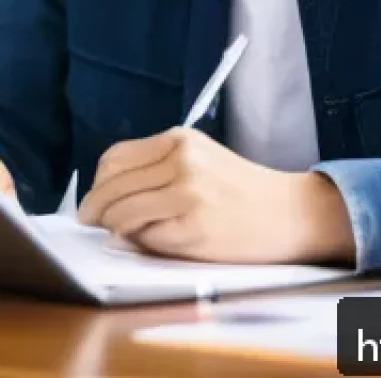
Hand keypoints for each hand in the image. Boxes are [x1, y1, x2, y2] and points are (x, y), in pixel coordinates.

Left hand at [77, 127, 354, 264]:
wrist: (291, 212)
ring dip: (114, 227)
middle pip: (114, 186)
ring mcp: (188, 192)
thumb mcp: (198, 160)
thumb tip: (107, 198)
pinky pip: (149, 237)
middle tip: (89, 222)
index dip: (97, 182)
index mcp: (178, 139)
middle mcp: (181, 160)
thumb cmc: (242, 189)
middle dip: (95, 208)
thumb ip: (156, 168)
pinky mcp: (196, 226)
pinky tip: (151, 241)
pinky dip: (142, 242)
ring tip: (116, 234)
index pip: (115, 158)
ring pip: (125, 212)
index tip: (92, 198)